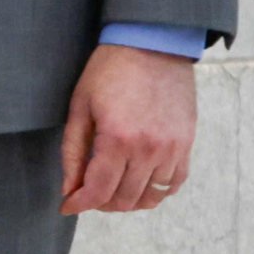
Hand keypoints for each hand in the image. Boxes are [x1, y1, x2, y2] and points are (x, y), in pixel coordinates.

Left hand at [62, 42, 199, 215]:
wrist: (152, 47)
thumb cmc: (108, 73)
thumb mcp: (80, 108)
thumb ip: (73, 153)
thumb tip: (69, 189)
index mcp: (117, 140)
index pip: (98, 190)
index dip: (79, 204)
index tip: (67, 206)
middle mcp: (149, 149)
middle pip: (124, 199)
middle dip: (100, 203)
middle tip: (86, 193)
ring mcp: (172, 149)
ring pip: (150, 196)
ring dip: (127, 201)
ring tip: (110, 190)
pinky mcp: (187, 144)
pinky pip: (174, 183)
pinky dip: (155, 192)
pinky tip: (139, 184)